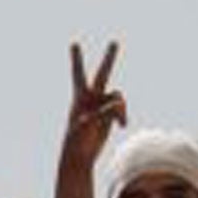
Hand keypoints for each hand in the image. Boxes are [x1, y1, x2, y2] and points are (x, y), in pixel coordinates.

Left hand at [61, 40, 126, 171]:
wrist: (79, 156)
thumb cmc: (77, 142)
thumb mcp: (87, 128)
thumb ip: (102, 113)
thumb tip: (117, 104)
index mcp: (80, 98)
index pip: (79, 75)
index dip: (77, 60)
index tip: (74, 43)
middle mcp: (91, 97)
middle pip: (102, 74)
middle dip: (109, 58)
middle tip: (115, 41)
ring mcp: (101, 105)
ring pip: (118, 98)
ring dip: (121, 110)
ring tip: (121, 123)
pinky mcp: (109, 114)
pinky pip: (121, 109)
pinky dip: (123, 116)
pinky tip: (122, 127)